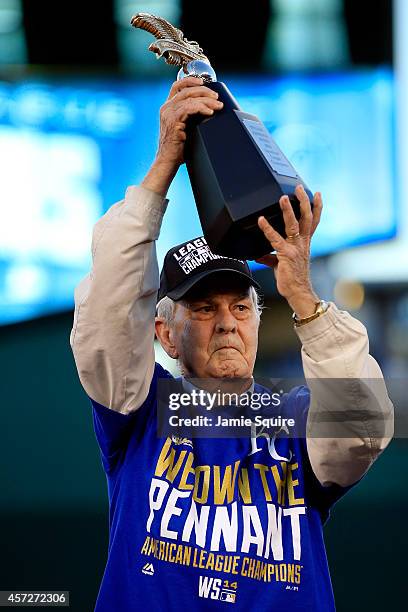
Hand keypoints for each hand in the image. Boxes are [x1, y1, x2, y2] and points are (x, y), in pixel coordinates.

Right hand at [155, 77, 223, 170]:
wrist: (168, 161)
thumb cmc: (178, 148)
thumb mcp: (185, 127)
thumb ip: (191, 116)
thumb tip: (210, 109)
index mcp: (168, 107)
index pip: (177, 86)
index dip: (190, 80)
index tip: (204, 82)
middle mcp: (166, 108)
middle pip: (187, 90)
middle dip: (205, 91)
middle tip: (217, 97)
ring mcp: (168, 113)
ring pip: (190, 98)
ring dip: (207, 100)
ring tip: (218, 105)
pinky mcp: (172, 121)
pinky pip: (189, 108)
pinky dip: (201, 108)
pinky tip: (209, 112)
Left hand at [256, 185, 322, 317]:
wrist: (297, 293)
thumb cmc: (291, 279)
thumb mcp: (281, 265)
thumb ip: (270, 257)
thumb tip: (258, 255)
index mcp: (305, 243)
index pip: (313, 221)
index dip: (316, 207)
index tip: (317, 194)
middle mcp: (303, 243)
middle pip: (307, 218)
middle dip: (304, 201)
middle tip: (299, 187)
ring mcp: (296, 248)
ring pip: (294, 225)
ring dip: (288, 210)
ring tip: (283, 198)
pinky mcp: (286, 255)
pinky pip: (276, 239)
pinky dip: (267, 229)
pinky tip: (261, 220)